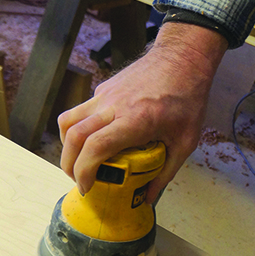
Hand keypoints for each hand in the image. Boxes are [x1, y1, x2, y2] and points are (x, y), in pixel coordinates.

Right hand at [58, 23, 227, 202]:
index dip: (84, 172)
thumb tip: (147, 198)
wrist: (183, 57)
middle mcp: (113, 106)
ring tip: (78, 161)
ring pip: (68, 120)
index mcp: (135, 121)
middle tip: (78, 180)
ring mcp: (105, 95)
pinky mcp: (104, 88)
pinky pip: (81, 111)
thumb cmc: (188, 98)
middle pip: (73, 136)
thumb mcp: (186, 142)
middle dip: (68, 164)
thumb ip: (165, 172)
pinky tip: (94, 138)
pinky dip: (79, 129)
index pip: (95, 147)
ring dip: (66, 145)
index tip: (87, 187)